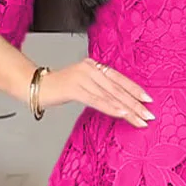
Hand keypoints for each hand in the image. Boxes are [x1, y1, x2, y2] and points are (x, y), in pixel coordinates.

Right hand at [39, 58, 153, 128]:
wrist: (36, 85)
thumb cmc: (59, 87)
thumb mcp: (83, 84)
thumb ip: (99, 88)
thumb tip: (118, 102)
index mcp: (94, 66)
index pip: (119, 79)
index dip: (135, 90)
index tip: (148, 100)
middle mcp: (90, 69)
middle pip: (118, 89)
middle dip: (135, 103)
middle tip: (149, 115)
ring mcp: (82, 77)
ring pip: (110, 96)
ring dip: (127, 109)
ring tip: (140, 119)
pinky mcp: (74, 88)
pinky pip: (96, 100)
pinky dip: (110, 107)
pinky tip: (121, 114)